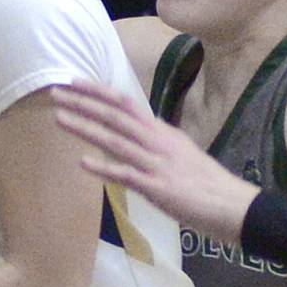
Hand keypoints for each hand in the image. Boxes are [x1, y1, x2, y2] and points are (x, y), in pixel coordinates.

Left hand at [51, 81, 259, 244]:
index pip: (126, 104)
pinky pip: (127, 175)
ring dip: (86, 128)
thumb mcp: (179, 154)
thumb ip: (156, 145)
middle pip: (116, 115)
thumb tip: (136, 137)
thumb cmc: (205, 184)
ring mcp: (157, 163)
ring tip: (59, 118)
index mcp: (161, 132)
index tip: (74, 82)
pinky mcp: (157, 188)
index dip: (98, 92)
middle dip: (84, 103)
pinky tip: (83, 163)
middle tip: (56, 92)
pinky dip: (104, 168)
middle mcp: (157, 141)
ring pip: (116, 140)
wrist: (231, 205)